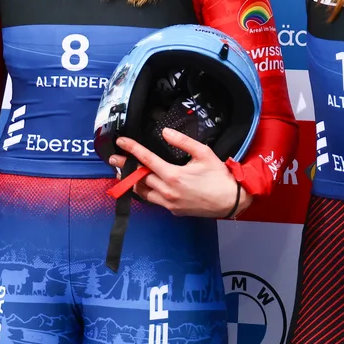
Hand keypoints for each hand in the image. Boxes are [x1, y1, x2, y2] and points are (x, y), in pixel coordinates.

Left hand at [110, 130, 250, 218]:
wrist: (230, 201)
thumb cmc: (218, 176)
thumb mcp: (204, 153)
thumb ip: (183, 142)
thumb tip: (165, 132)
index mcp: (173, 175)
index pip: (146, 160)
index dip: (132, 149)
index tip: (121, 142)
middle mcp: (167, 191)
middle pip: (139, 177)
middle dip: (124, 167)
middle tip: (113, 159)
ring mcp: (168, 203)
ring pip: (142, 192)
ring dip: (130, 182)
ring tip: (122, 173)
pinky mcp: (172, 211)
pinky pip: (152, 200)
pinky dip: (144, 191)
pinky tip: (142, 185)